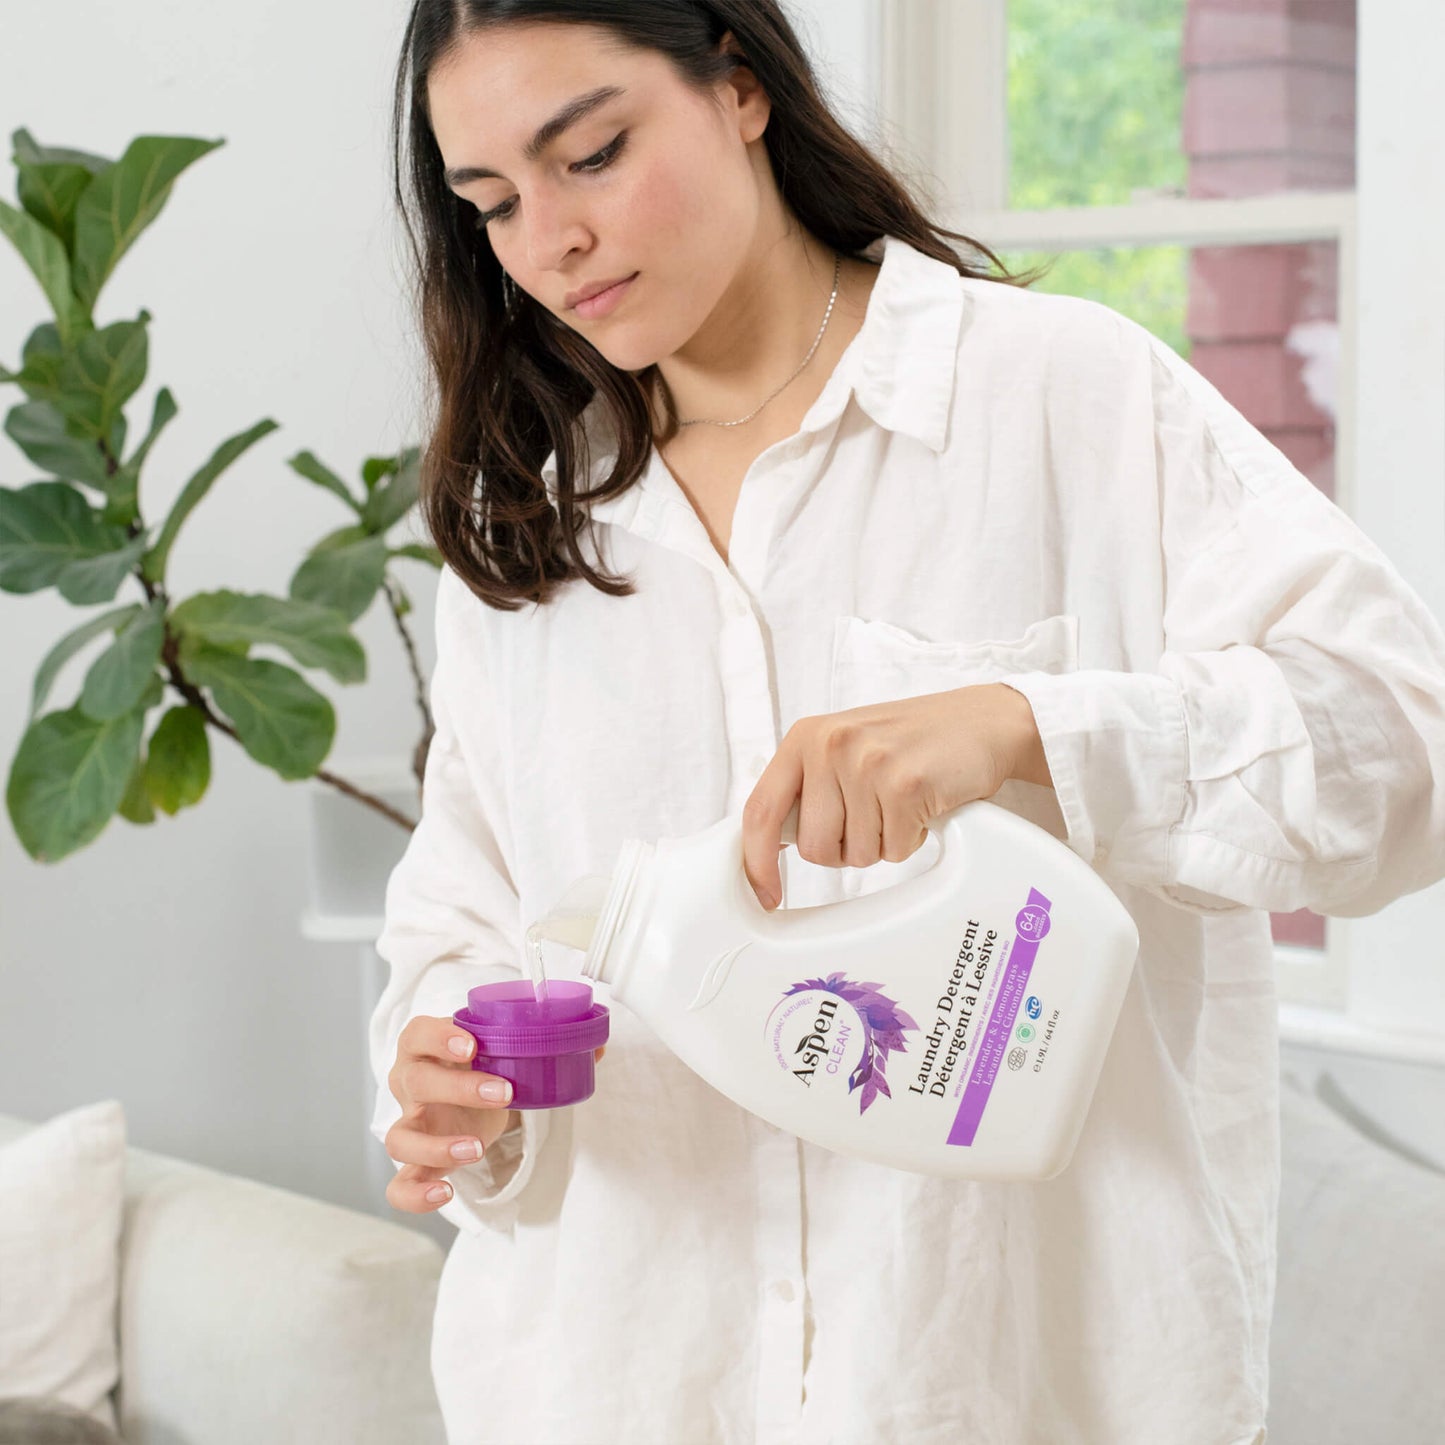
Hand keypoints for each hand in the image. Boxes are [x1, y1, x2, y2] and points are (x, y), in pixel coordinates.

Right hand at [384, 1015, 605, 1212]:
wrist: (462, 1096)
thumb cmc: (478, 1064)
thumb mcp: (504, 1048)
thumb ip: (548, 1043)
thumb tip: (596, 1045)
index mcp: (424, 1045)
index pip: (418, 1033)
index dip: (440, 1037)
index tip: (473, 1045)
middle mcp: (409, 1081)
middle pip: (416, 1081)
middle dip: (459, 1088)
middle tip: (503, 1093)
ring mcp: (410, 1122)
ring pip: (399, 1137)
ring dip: (436, 1145)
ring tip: (474, 1148)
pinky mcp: (415, 1161)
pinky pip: (400, 1185)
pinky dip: (416, 1193)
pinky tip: (445, 1193)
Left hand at [741, 683, 1042, 909]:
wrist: (981, 722)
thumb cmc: (912, 742)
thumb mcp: (846, 747)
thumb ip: (809, 786)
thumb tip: (772, 843)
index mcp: (806, 737)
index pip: (761, 809)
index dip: (757, 861)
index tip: (765, 893)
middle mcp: (830, 744)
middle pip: (812, 847)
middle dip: (843, 850)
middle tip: (872, 819)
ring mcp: (867, 762)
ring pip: (854, 854)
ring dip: (881, 844)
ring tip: (900, 805)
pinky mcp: (905, 784)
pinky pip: (893, 850)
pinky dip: (909, 841)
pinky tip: (921, 807)